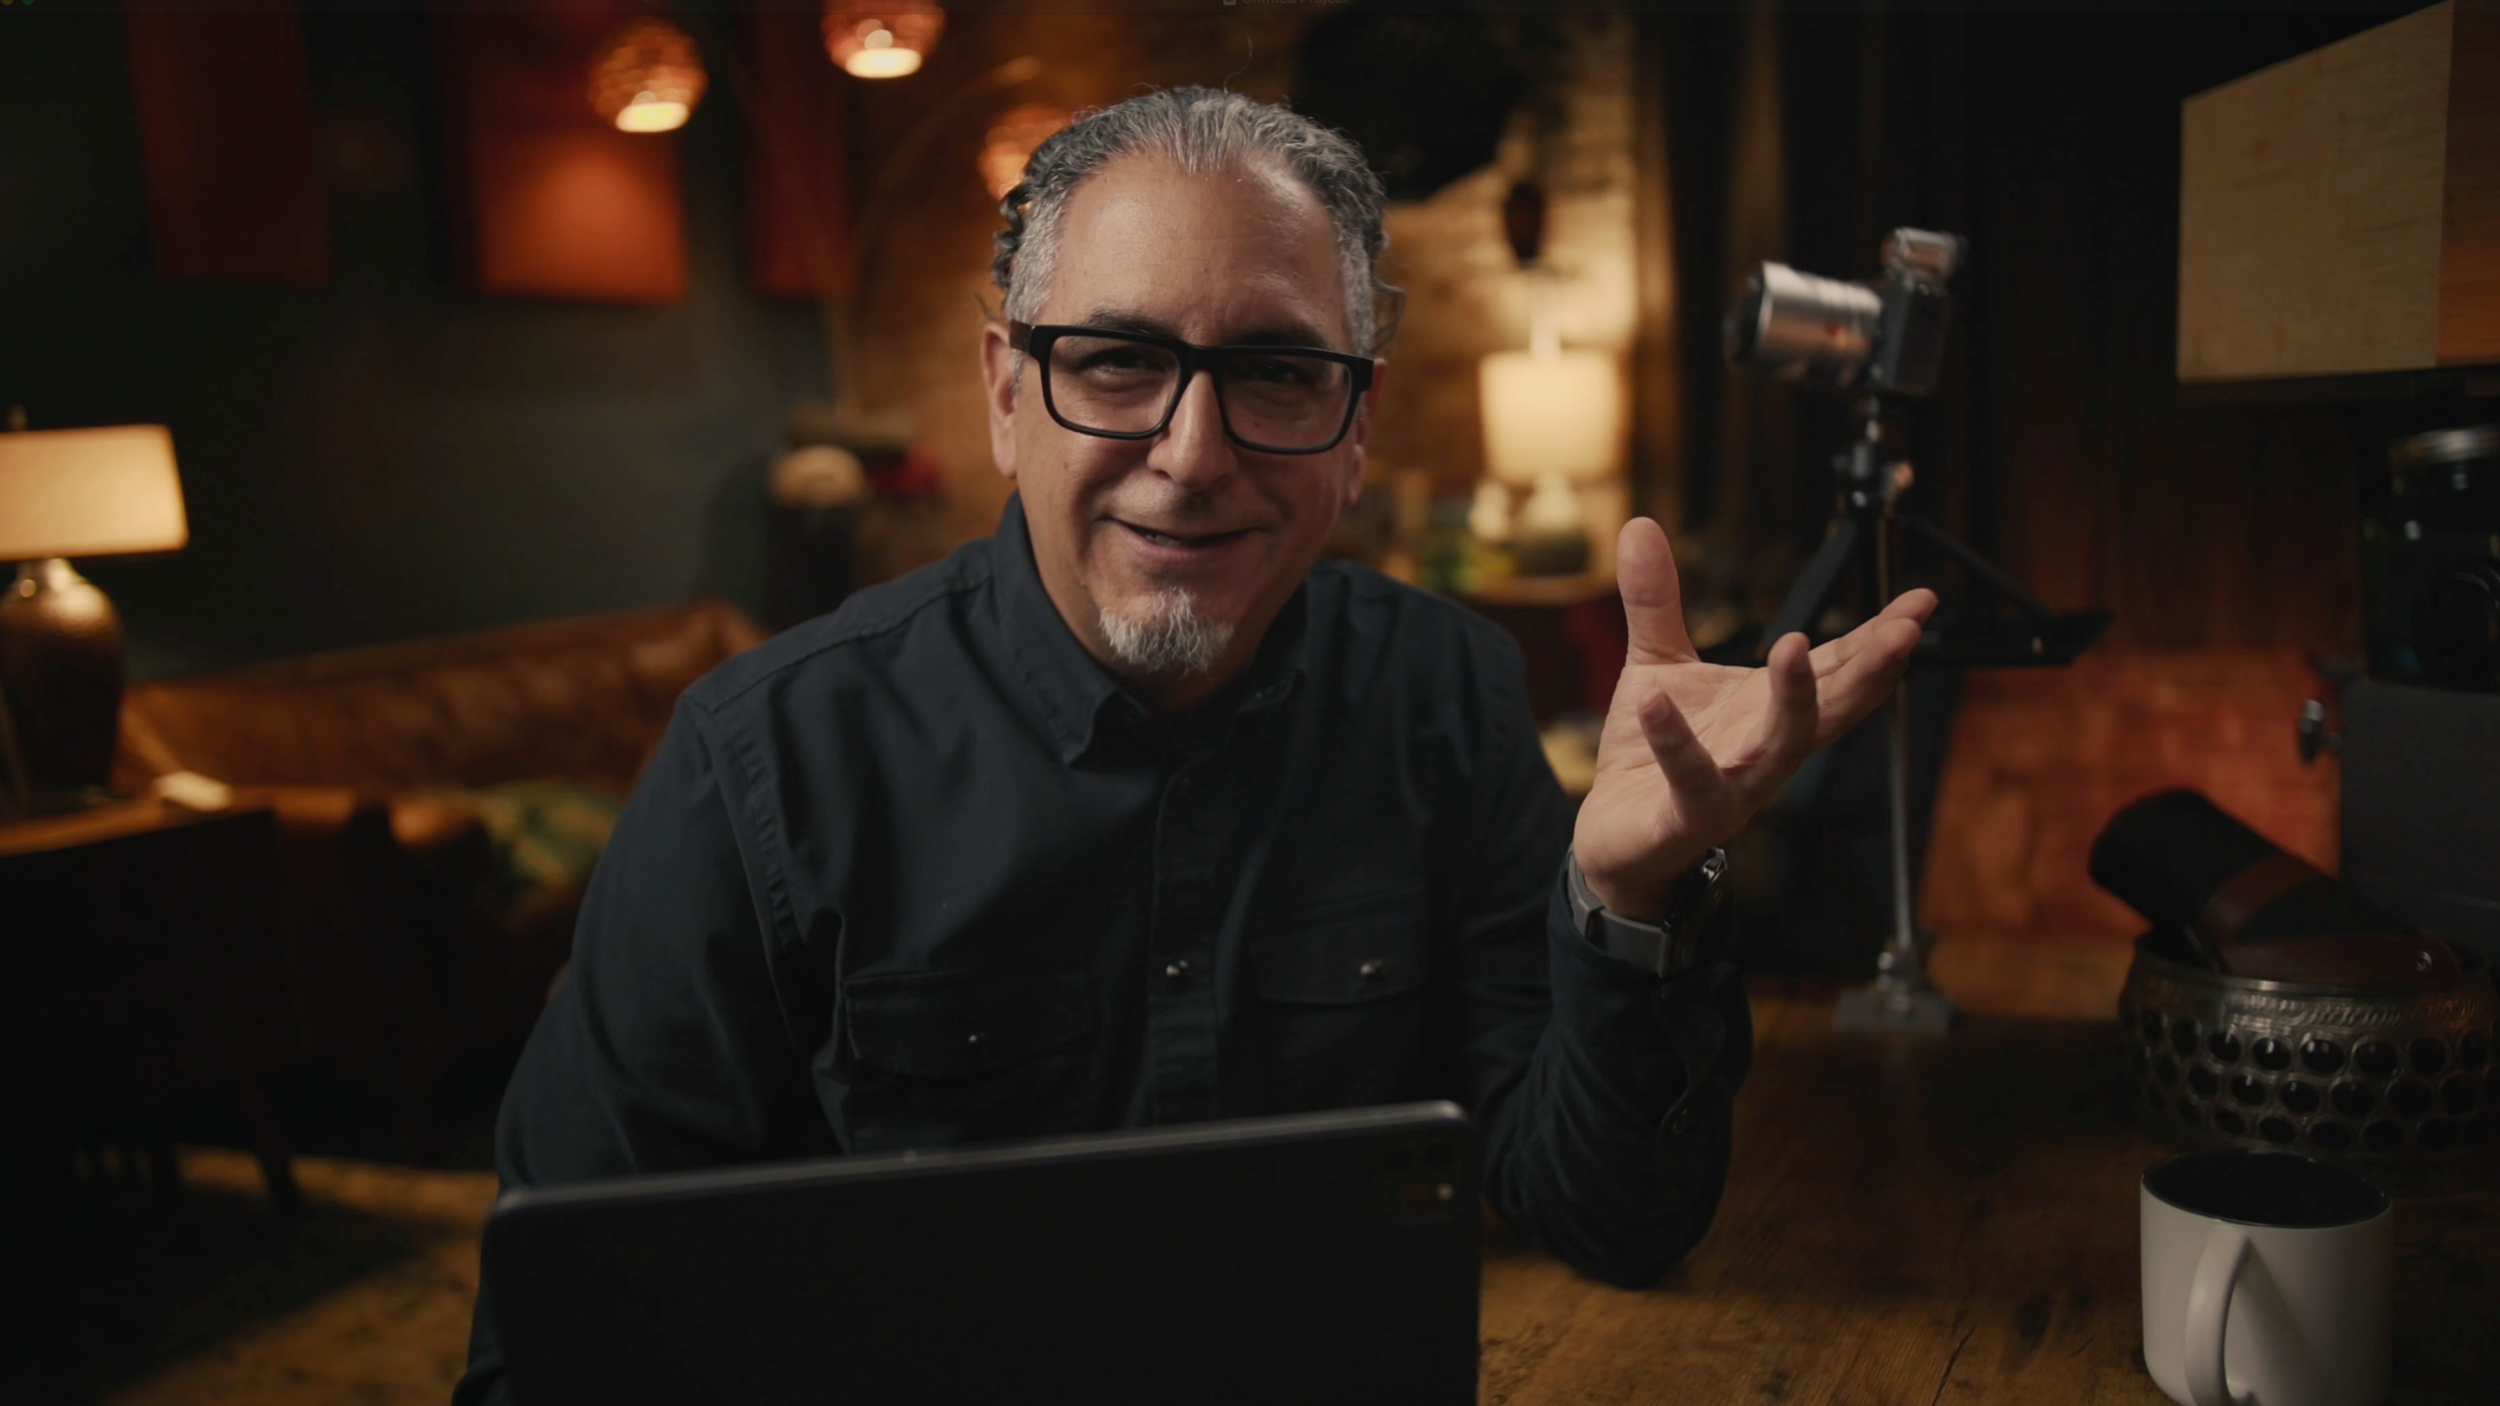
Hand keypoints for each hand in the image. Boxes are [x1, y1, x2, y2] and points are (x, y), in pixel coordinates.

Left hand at [1572, 518, 1936, 918]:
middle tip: (1905, 630)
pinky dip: (1675, 742)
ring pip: (1781, 747)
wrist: (1614, 838)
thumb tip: (1641, 524)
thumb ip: (1656, 601)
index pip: (1837, 669)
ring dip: (1795, 700)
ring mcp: (1734, 787)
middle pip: (1834, 708)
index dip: (1878, 638)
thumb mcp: (1655, 664)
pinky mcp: (1687, 817)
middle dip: (1871, 669)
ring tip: (1793, 645)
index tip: (1921, 603)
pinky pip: (1690, 780)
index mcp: (1768, 710)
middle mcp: (1766, 750)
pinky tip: (1655, 700)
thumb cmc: (1648, 754)